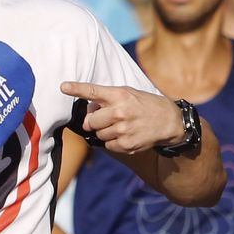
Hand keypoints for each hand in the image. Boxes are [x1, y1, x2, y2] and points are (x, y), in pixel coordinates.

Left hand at [62, 83, 183, 154]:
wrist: (170, 122)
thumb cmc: (146, 105)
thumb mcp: (129, 94)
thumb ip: (108, 99)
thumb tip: (88, 111)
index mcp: (120, 95)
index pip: (93, 92)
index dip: (76, 89)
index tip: (63, 87)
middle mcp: (120, 112)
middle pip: (90, 121)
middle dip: (93, 121)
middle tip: (105, 118)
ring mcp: (123, 130)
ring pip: (98, 134)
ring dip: (104, 132)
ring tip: (121, 126)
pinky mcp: (127, 145)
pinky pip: (108, 146)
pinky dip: (113, 142)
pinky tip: (126, 135)